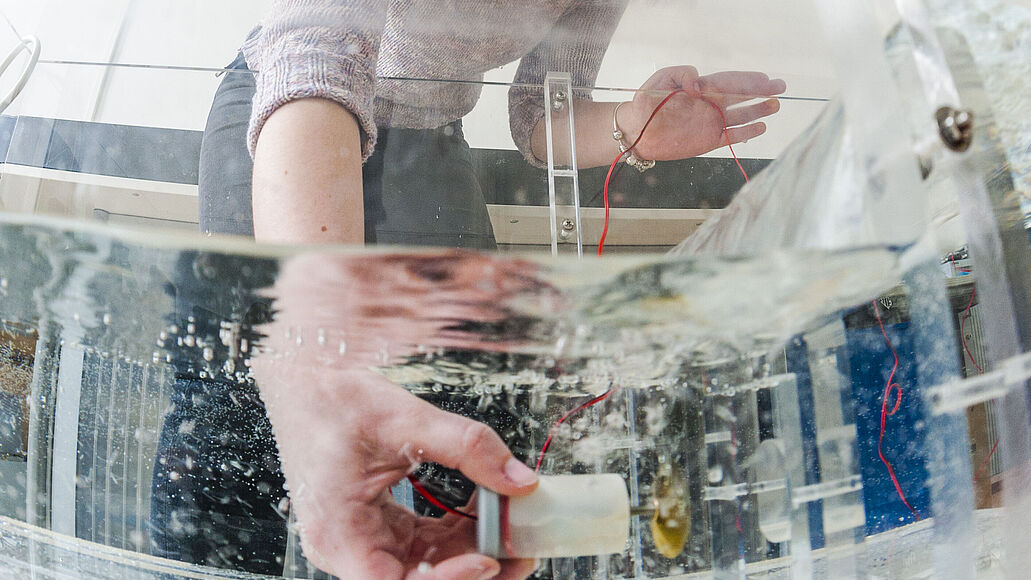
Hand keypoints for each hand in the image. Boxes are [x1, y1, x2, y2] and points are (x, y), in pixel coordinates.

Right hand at [250, 251, 548, 578]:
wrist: (306, 380)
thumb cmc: (331, 399)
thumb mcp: (406, 419)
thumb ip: (468, 448)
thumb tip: (520, 480)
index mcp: (339, 533)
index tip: (486, 562)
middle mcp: (346, 548)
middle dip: (472, 571)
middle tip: (520, 550)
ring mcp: (361, 540)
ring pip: (426, 566)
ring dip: (471, 552)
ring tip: (513, 531)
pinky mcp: (377, 526)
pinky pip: (423, 543)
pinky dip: (458, 532)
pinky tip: (488, 511)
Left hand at [619, 66, 785, 161]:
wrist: (635, 130)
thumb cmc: (646, 102)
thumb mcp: (661, 80)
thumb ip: (682, 74)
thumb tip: (700, 85)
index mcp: (702, 89)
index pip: (730, 82)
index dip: (748, 81)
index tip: (764, 79)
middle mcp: (710, 106)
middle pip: (741, 97)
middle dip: (761, 92)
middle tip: (780, 88)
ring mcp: (710, 124)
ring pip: (740, 117)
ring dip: (758, 112)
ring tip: (775, 106)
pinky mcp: (706, 141)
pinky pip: (730, 137)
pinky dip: (745, 134)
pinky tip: (760, 128)